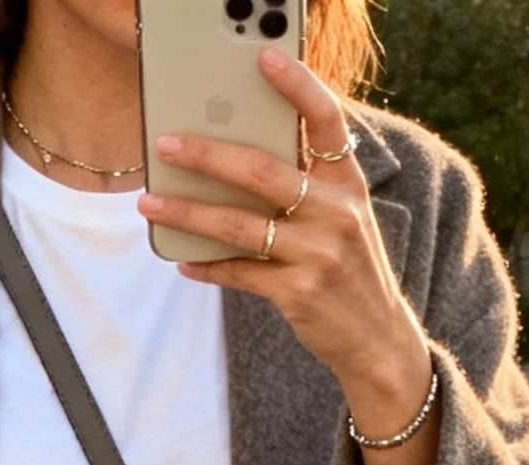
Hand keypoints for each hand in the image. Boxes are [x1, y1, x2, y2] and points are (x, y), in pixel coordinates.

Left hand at [139, 48, 439, 464]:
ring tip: (150, 204)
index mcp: (348, 184)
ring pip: (240, 225)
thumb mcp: (345, 219)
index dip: (297, 86)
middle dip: (207, 155)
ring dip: (188, 214)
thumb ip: (307, 186)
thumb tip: (233, 160)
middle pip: (262, 171)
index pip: (326, 121)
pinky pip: (241, 273)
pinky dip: (208, 266)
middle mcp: (337, 213)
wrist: (378, 339)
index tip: (262, 59)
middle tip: (165, 144)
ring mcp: (319, 254)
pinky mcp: (300, 294)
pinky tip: (183, 260)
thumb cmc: (349, 269)